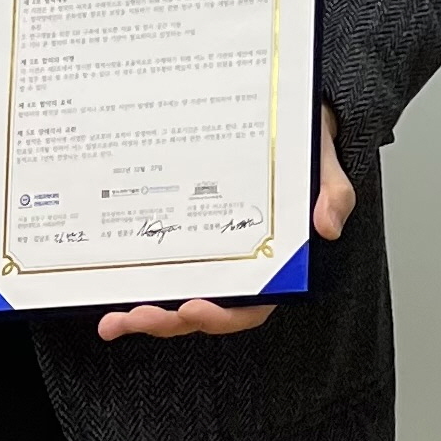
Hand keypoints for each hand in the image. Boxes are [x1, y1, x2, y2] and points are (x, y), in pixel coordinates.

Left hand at [98, 106, 355, 341]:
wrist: (283, 118)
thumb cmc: (302, 145)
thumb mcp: (323, 162)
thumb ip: (333, 192)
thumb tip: (328, 225)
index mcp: (274, 262)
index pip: (251, 306)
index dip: (223, 316)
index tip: (194, 308)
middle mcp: (237, 266)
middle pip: (204, 310)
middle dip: (168, 321)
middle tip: (138, 315)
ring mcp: (207, 255)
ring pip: (175, 298)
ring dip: (144, 316)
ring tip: (114, 321)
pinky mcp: (184, 237)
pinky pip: (159, 269)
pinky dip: (135, 284)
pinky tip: (107, 290)